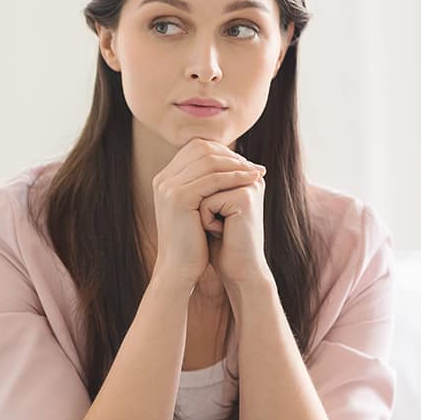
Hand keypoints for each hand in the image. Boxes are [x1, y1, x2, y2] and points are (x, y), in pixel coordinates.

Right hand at [151, 139, 264, 289]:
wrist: (178, 269)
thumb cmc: (192, 244)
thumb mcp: (195, 210)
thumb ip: (203, 188)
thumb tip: (228, 168)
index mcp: (164, 180)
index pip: (195, 149)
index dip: (222, 152)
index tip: (245, 163)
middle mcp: (163, 180)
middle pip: (201, 149)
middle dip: (231, 155)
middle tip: (254, 165)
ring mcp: (169, 187)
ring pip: (208, 161)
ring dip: (237, 164)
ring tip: (257, 172)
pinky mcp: (179, 197)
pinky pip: (213, 179)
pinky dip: (235, 177)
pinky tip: (252, 180)